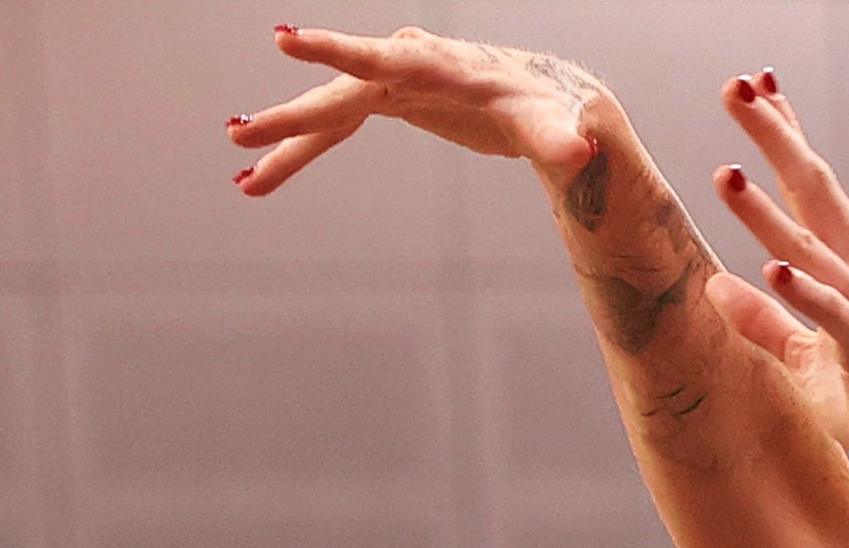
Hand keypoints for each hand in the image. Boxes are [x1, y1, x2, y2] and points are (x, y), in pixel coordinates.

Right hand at [227, 24, 602, 194]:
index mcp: (438, 66)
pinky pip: (334, 127)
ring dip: (285, 146)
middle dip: (290, 118)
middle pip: (339, 92)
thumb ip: (562, 139)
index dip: (335, 50)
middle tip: (239, 136)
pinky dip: (302, 152)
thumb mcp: (559, 127)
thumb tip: (582, 151)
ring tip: (244, 178)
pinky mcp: (386, 100)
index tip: (285, 39)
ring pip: (327, 114)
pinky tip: (266, 177)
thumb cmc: (553, 110)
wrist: (545, 101)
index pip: (381, 57)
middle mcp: (404, 65)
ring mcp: (389, 81)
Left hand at [701, 75, 848, 504]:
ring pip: (812, 251)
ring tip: (727, 173)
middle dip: (775, 140)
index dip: (783, 138)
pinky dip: (805, 292)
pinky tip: (774, 268)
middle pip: (814, 193)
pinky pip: (834, 318)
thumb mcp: (804, 361)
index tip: (754, 88)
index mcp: (848, 269)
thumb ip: (764, 321)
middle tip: (736, 89)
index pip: (810, 190)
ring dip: (768, 213)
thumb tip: (715, 285)